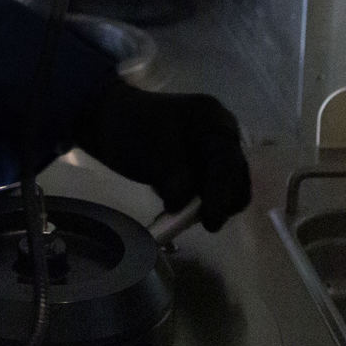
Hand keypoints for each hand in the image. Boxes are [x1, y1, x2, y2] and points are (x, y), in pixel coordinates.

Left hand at [70, 82, 251, 229]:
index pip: (228, 163)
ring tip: (191, 218)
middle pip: (237, 176)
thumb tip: (182, 204)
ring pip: (229, 186)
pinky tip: (186, 211)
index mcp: (214, 121)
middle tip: (205, 224)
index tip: (209, 221)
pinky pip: (212, 189)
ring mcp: (214, 151)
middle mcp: (222, 135)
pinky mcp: (203, 166)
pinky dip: (202, 202)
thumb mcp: (152, 152)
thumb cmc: (131, 128)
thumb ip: (173, 178)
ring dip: (214, 204)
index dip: (222, 194)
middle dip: (223, 202)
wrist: (108, 121)